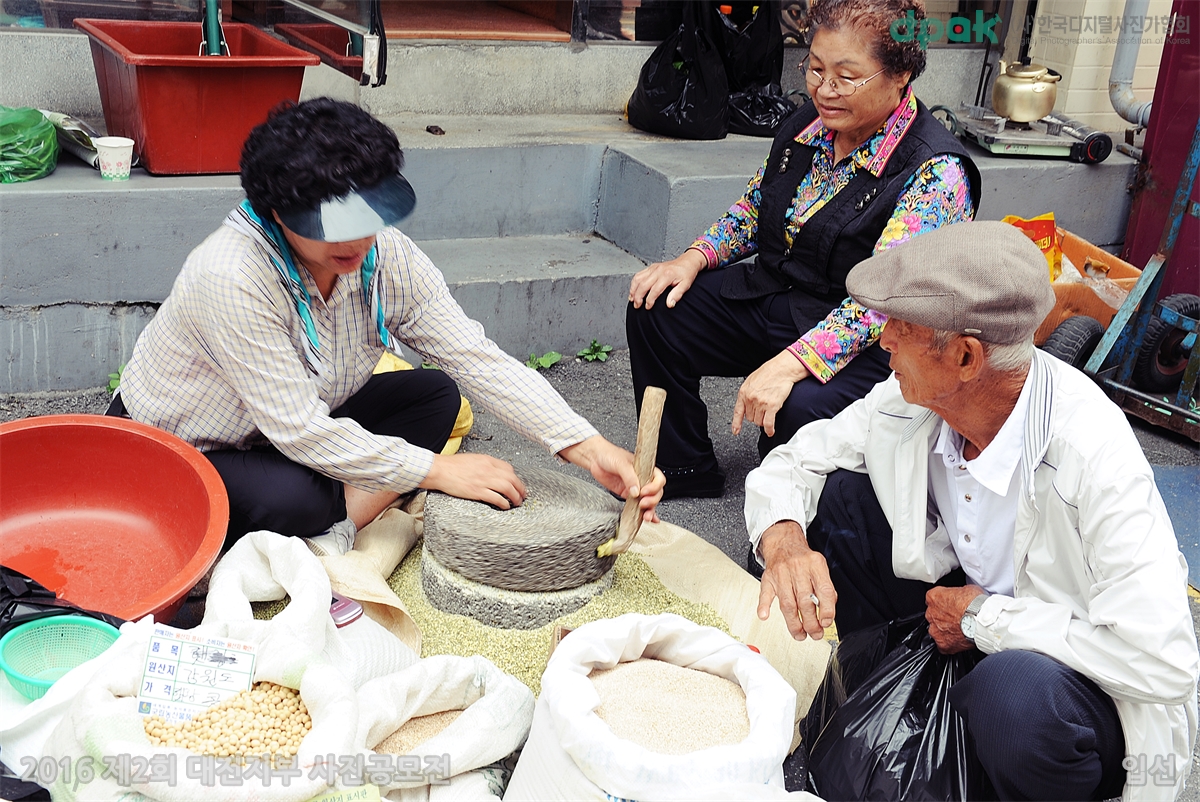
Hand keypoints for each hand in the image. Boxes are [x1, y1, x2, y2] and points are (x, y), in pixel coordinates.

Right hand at [419, 453, 526, 509]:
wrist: (439, 470)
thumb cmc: (452, 466)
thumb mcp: (472, 459)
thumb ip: (484, 465)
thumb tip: (493, 472)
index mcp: (487, 460)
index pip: (508, 468)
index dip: (515, 478)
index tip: (517, 484)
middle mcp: (488, 469)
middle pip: (512, 479)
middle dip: (520, 489)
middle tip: (523, 496)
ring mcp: (483, 480)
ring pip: (508, 488)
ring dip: (515, 497)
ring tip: (517, 502)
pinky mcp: (477, 491)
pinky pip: (496, 498)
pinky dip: (504, 503)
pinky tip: (505, 506)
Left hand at [558, 435, 664, 523]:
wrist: (595, 459)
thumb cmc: (609, 455)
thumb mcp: (621, 463)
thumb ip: (629, 477)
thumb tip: (636, 491)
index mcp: (646, 468)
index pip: (658, 479)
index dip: (654, 487)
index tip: (644, 491)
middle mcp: (643, 479)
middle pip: (656, 493)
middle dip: (652, 500)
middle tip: (642, 503)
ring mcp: (636, 488)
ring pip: (649, 501)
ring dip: (650, 510)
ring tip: (646, 516)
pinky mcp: (627, 495)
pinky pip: (638, 505)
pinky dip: (644, 513)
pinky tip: (647, 519)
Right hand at [628, 249, 707, 309]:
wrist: (687, 262)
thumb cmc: (686, 273)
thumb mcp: (686, 285)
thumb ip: (677, 295)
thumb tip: (669, 304)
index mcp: (667, 275)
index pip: (654, 290)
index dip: (650, 300)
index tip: (648, 307)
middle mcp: (658, 270)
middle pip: (643, 285)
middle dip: (638, 297)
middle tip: (637, 306)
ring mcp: (653, 268)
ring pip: (638, 279)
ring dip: (633, 290)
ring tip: (632, 299)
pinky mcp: (651, 267)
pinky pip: (639, 275)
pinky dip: (634, 283)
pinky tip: (633, 290)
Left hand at [732, 350, 808, 436]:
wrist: (782, 368)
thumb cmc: (769, 372)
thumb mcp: (751, 381)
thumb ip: (748, 393)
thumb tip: (747, 403)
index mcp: (744, 392)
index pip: (738, 412)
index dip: (736, 424)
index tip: (736, 431)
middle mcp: (751, 398)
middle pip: (750, 418)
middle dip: (756, 417)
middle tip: (762, 413)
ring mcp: (761, 403)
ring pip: (759, 422)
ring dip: (763, 422)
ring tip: (768, 416)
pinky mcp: (772, 406)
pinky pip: (768, 423)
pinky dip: (769, 430)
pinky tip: (771, 431)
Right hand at [756, 521, 836, 640]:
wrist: (783, 542)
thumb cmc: (803, 558)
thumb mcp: (820, 567)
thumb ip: (826, 588)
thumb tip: (827, 612)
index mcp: (815, 564)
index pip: (824, 590)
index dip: (827, 610)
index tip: (827, 622)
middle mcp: (798, 568)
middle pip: (805, 601)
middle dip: (811, 623)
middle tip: (815, 633)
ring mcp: (781, 573)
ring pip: (787, 603)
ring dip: (794, 623)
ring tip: (800, 634)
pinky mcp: (768, 578)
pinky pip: (765, 593)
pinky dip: (764, 605)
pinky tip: (764, 615)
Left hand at [926, 585, 985, 653]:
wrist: (982, 622)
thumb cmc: (976, 605)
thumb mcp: (966, 589)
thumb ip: (957, 593)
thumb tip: (961, 595)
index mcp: (933, 597)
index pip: (933, 598)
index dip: (944, 602)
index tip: (951, 604)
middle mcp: (931, 614)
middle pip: (934, 615)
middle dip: (943, 616)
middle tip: (957, 617)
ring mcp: (935, 630)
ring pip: (936, 630)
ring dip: (945, 630)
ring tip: (959, 630)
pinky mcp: (942, 644)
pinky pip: (943, 645)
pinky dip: (950, 644)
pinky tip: (959, 640)